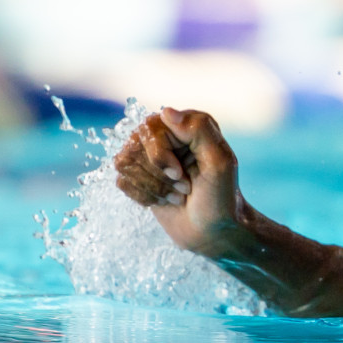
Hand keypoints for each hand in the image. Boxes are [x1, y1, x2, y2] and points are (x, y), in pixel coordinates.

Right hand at [113, 107, 248, 257]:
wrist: (213, 231)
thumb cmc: (221, 197)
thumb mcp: (220, 163)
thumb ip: (200, 130)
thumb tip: (165, 112)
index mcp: (187, 125)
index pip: (151, 128)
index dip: (160, 155)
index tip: (181, 175)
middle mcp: (166, 135)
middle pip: (133, 147)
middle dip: (158, 176)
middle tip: (184, 187)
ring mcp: (149, 155)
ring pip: (123, 163)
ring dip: (152, 187)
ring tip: (177, 195)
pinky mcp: (139, 176)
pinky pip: (121, 180)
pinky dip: (143, 196)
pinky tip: (164, 201)